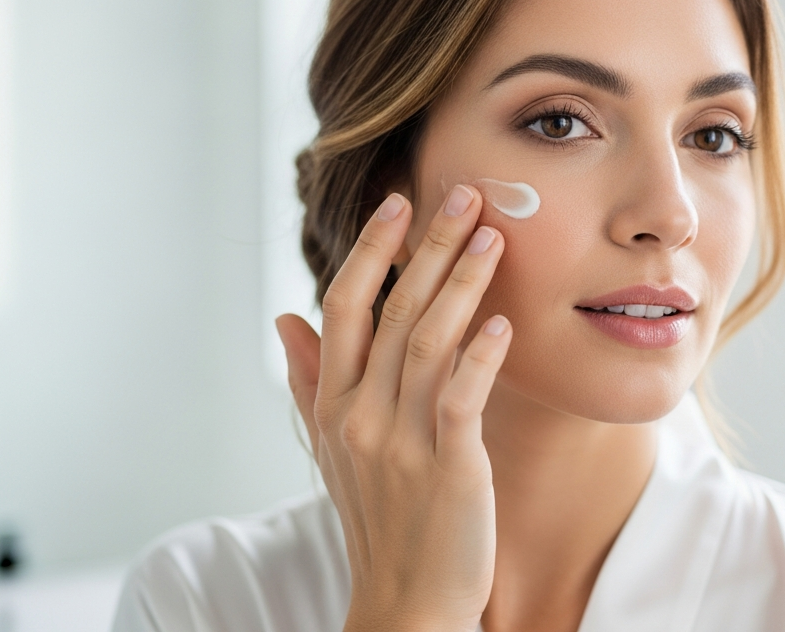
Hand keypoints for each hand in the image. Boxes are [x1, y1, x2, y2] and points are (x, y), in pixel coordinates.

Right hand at [277, 185, 507, 631]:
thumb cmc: (379, 518)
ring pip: (427, 343)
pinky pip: (460, 398)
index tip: (398, 201)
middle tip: (462, 193)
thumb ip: (309, 382)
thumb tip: (281, 321)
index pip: (343, 307)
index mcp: (334, 405)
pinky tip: (503, 322)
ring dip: (461, 284)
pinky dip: (480, 357)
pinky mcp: (448, 467)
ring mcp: (401, 442)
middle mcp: (359, 416)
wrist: (406, 598)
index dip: (371, 250)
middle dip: (427, 247)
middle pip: (390, 311)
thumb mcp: (333, 448)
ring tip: (492, 237)